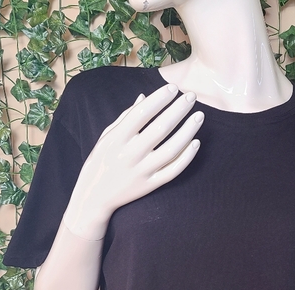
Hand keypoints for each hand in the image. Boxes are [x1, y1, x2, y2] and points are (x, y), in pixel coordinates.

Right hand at [64, 83, 203, 238]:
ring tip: (199, 116)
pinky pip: (174, 170)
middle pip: (161, 128)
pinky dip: (187, 157)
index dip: (160, 99)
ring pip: (172, 149)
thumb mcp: (106, 137)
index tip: (174, 88)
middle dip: (179, 109)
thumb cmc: (101, 161)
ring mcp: (142, 171)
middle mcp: (130, 154)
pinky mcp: (151, 185)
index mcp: (117, 138)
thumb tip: (144, 96)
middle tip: (192, 96)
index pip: (142, 113)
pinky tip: (196, 142)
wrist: (94, 196)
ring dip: (188, 131)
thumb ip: (125, 117)